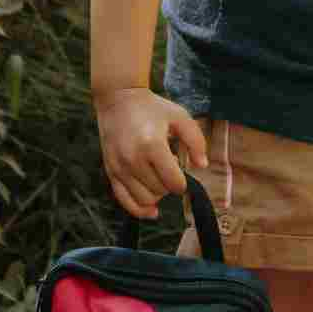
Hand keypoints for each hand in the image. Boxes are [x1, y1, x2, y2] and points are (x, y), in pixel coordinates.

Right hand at [94, 86, 208, 218]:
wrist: (118, 100)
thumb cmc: (153, 109)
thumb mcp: (181, 118)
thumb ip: (196, 141)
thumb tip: (202, 166)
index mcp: (152, 145)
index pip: (173, 182)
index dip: (183, 182)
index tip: (181, 170)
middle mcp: (133, 159)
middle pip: (160, 192)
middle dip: (170, 184)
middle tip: (168, 166)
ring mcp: (119, 167)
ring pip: (144, 199)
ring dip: (157, 194)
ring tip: (158, 175)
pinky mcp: (110, 171)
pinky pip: (124, 200)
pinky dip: (139, 209)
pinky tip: (152, 211)